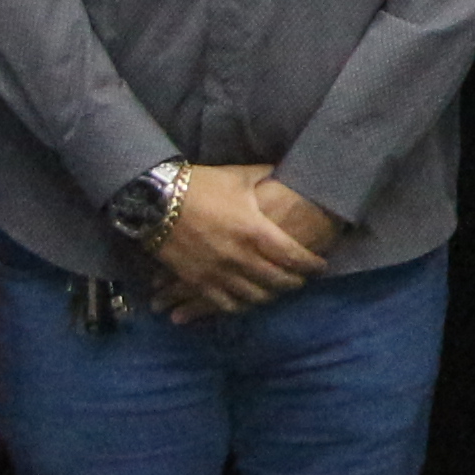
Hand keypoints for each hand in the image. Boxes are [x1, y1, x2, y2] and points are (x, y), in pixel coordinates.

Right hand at [145, 163, 331, 319]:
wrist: (154, 200)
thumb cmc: (200, 184)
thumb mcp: (238, 176)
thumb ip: (266, 176)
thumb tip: (287, 168)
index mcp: (255, 230)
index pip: (293, 256)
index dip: (311, 264)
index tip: (320, 265)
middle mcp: (240, 256)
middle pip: (278, 280)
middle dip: (295, 282)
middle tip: (302, 279)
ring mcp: (218, 272)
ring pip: (254, 296)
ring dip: (271, 295)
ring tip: (278, 290)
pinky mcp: (197, 281)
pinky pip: (225, 303)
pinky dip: (241, 305)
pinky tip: (248, 301)